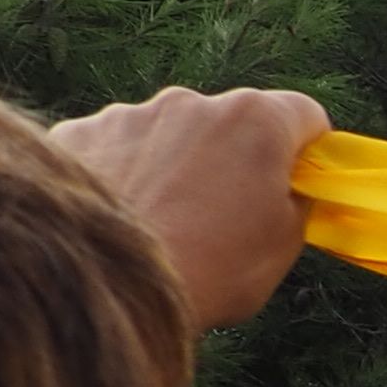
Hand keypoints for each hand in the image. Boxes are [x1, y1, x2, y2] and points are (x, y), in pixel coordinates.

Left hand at [46, 84, 331, 328]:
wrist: (111, 284)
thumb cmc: (212, 266)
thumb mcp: (284, 244)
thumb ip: (297, 202)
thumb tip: (290, 190)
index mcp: (254, 120)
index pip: (302, 115)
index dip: (307, 149)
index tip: (299, 181)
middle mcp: (190, 102)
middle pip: (228, 122)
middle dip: (233, 157)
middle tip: (227, 213)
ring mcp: (128, 114)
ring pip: (167, 135)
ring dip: (174, 166)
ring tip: (166, 222)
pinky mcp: (80, 133)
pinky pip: (114, 149)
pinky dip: (123, 175)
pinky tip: (125, 219)